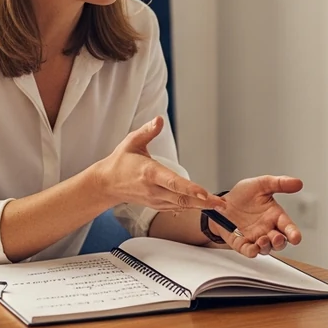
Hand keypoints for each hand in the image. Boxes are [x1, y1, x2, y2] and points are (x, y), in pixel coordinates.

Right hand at [92, 117, 225, 211]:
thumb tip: (159, 119)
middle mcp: (154, 189)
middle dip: (204, 202)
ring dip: (201, 207)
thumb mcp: (131, 142)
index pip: (173, 183)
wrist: (106, 184)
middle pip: (182, 198)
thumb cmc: (120, 162)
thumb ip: (147, 131)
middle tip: (222, 203)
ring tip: (219, 205)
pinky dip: (191, 208)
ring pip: (181, 206)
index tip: (205, 193)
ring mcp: (155, 200)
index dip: (190, 189)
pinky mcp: (156, 205)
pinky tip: (204, 207)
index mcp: (149, 173)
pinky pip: (176, 208)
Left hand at [213, 175, 303, 257]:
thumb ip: (279, 183)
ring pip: (266, 248)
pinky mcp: (242, 244)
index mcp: (275, 216)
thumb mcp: (261, 184)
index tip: (296, 237)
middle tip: (278, 238)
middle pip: (279, 241)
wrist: (222, 203)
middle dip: (280, 242)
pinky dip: (252, 252)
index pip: (288, 227)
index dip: (293, 233)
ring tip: (263, 240)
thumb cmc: (244, 195)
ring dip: (266, 246)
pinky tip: (253, 249)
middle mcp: (267, 229)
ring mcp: (255, 238)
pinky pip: (249, 251)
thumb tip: (298, 183)